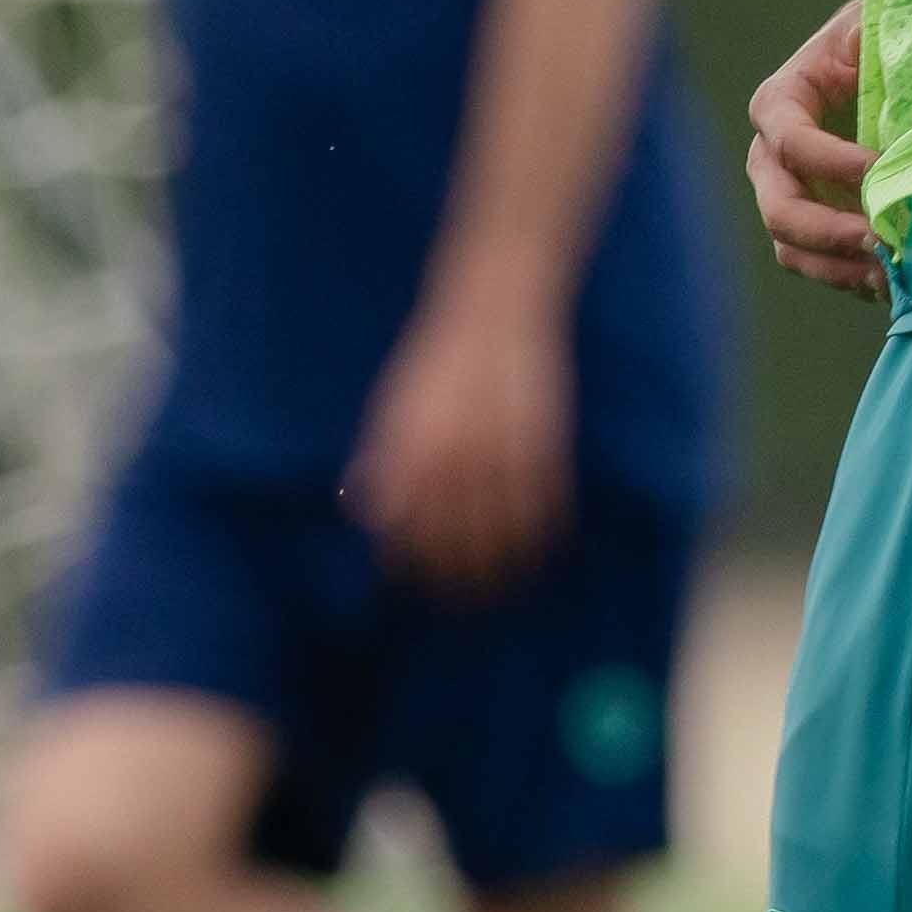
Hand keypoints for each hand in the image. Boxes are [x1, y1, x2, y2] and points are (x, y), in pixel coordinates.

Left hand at [345, 293, 572, 596]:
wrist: (495, 310)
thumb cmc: (436, 359)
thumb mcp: (393, 405)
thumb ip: (382, 461)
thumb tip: (365, 514)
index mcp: (411, 452)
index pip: (408, 533)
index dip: (412, 568)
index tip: (415, 584)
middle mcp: (456, 463)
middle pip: (456, 546)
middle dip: (456, 583)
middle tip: (460, 601)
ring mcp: (504, 458)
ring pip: (505, 539)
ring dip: (503, 573)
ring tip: (500, 589)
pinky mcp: (546, 450)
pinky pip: (545, 512)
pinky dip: (543, 539)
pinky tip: (538, 551)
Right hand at [742, 2, 881, 300]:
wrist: (887, 66)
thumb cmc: (879, 37)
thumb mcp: (872, 25)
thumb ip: (871, 38)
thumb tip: (889, 64)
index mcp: (781, 101)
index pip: (792, 141)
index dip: (833, 161)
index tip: (883, 169)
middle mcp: (771, 155)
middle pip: (779, 208)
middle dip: (828, 231)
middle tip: (881, 241)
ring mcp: (789, 195)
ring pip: (791, 247)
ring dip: (837, 267)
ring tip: (889, 275)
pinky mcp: (814, 223)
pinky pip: (818, 263)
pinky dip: (850, 278)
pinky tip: (893, 281)